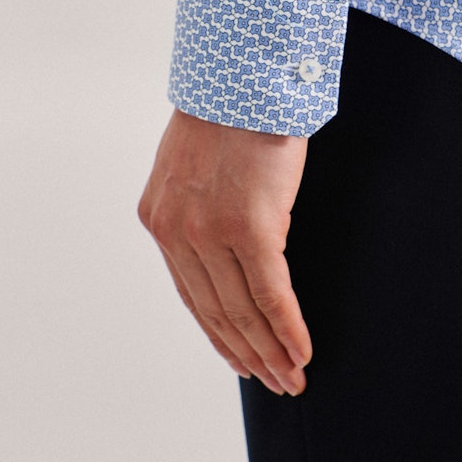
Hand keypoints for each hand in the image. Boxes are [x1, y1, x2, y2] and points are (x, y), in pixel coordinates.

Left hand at [137, 108, 311, 395]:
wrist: (243, 79)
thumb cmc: (227, 115)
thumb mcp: (192, 167)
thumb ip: (199, 211)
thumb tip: (232, 249)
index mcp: (159, 219)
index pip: (190, 294)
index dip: (217, 333)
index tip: (238, 358)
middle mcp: (177, 233)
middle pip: (214, 311)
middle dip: (244, 352)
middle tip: (271, 381)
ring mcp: (211, 233)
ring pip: (243, 310)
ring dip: (269, 351)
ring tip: (290, 378)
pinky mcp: (251, 228)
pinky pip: (272, 294)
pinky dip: (288, 328)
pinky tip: (301, 350)